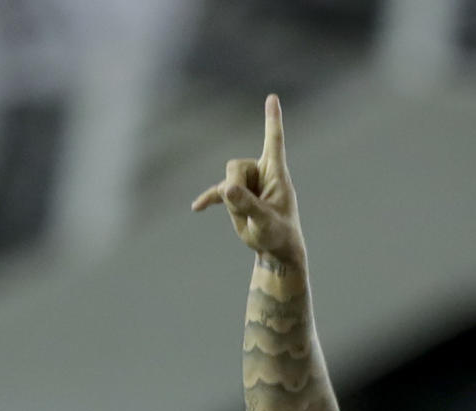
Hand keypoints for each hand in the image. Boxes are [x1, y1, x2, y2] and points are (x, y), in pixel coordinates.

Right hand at [191, 94, 304, 263]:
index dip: (272, 119)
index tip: (272, 97)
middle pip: (235, 166)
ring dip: (230, 202)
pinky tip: (197, 208)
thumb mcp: (265, 221)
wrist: (275, 248)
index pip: (273, 141)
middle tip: (248, 210)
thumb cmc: (278, 233)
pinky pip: (216, 192)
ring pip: (226, 181)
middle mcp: (261, 173)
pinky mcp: (235, 196)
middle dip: (235, 187)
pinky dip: (208, 199)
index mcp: (276, 173)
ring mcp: (247, 184)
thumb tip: (228, 189)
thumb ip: (248, 205)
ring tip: (247, 218)